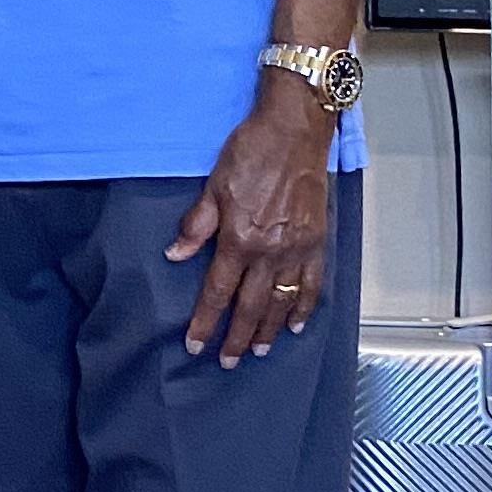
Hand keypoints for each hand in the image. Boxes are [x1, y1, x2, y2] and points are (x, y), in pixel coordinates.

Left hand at [166, 82, 334, 367]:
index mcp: (239, 239)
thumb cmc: (250, 152)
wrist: (294, 130)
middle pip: (251, 306)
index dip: (206, 321)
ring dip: (269, 329)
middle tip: (227, 361)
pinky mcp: (317, 241)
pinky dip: (305, 306)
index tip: (195, 344)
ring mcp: (297, 248)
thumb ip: (196, 225)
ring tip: (257, 350)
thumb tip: (175, 255)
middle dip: (236, 337)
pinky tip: (297, 324)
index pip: (217, 291)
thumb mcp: (213, 185)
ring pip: (283, 301)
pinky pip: (312, 283)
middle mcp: (270, 251)